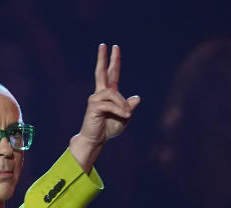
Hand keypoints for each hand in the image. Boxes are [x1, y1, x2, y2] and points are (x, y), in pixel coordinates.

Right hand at [70, 44, 140, 172]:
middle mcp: (100, 93)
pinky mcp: (94, 106)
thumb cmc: (108, 129)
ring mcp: (95, 99)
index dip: (113, 61)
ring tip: (127, 115)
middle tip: (104, 45)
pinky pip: (111, 104)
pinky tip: (125, 116)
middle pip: (101, 72)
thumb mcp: (124, 118)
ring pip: (113, 94)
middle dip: (104, 59)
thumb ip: (129, 108)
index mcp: (108, 94)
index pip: (111, 74)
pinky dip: (119, 110)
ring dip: (122, 105)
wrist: (96, 140)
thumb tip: (137, 98)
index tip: (114, 47)